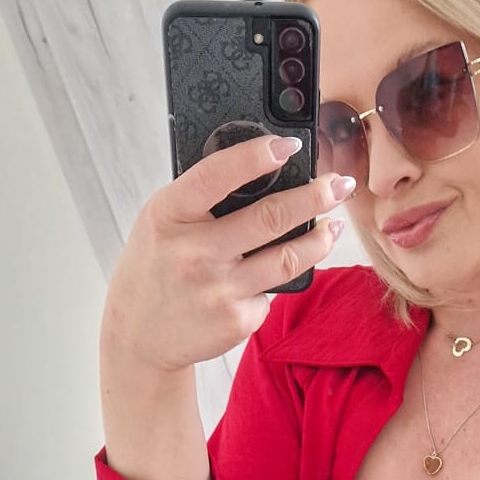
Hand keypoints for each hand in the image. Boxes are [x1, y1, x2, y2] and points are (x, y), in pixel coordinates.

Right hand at [100, 133, 351, 375]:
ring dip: (320, 239)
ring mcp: (218, 289)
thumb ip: (202, 198)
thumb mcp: (163, 221)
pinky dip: (278, 280)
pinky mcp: (237, 320)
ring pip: (287, 258)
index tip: (290, 144)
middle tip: (338, 184)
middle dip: (314, 197)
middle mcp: (194, 252)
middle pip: (270, 217)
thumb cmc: (157, 265)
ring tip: (333, 227)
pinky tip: (271, 275)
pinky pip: (272, 291)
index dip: (257, 156)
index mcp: (171, 214)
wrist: (140, 334)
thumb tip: (265, 170)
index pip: (218, 175)